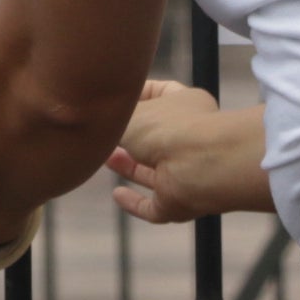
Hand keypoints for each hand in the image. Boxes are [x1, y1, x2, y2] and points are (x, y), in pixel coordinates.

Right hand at [102, 80, 269, 225]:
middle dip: (131, 138)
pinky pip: (154, 206)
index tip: (117, 98)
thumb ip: (112, 117)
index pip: (162, 94)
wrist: (199, 166)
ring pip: (155, 172)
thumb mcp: (128, 112)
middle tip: (105, 135)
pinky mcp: (179, 202)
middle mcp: (189, 138)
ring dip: (131, 168)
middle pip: (156, 138)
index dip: (140, 94)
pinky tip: (118, 196)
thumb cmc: (168, 128)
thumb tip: (100, 123)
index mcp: (186, 106)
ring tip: (105, 158)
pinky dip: (135, 203)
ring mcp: (186, 172)